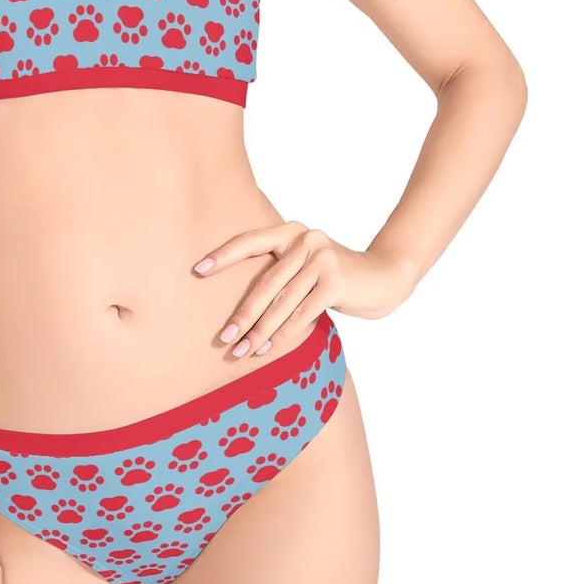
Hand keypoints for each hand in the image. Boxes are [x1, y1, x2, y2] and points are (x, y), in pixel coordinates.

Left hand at [191, 220, 413, 360]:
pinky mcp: (335, 280)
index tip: (197, 270)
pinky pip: (302, 313)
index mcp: (291, 231)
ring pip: (282, 302)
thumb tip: (242, 309)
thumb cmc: (338, 278)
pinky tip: (268, 348)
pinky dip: (283, 334)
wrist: (386, 277)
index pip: (251, 241)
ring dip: (260, 331)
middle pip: (265, 282)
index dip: (224, 255)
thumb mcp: (308, 267)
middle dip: (242, 314)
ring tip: (241, 351)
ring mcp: (322, 258)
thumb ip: (282, 273)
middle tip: (223, 338)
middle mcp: (305, 239)